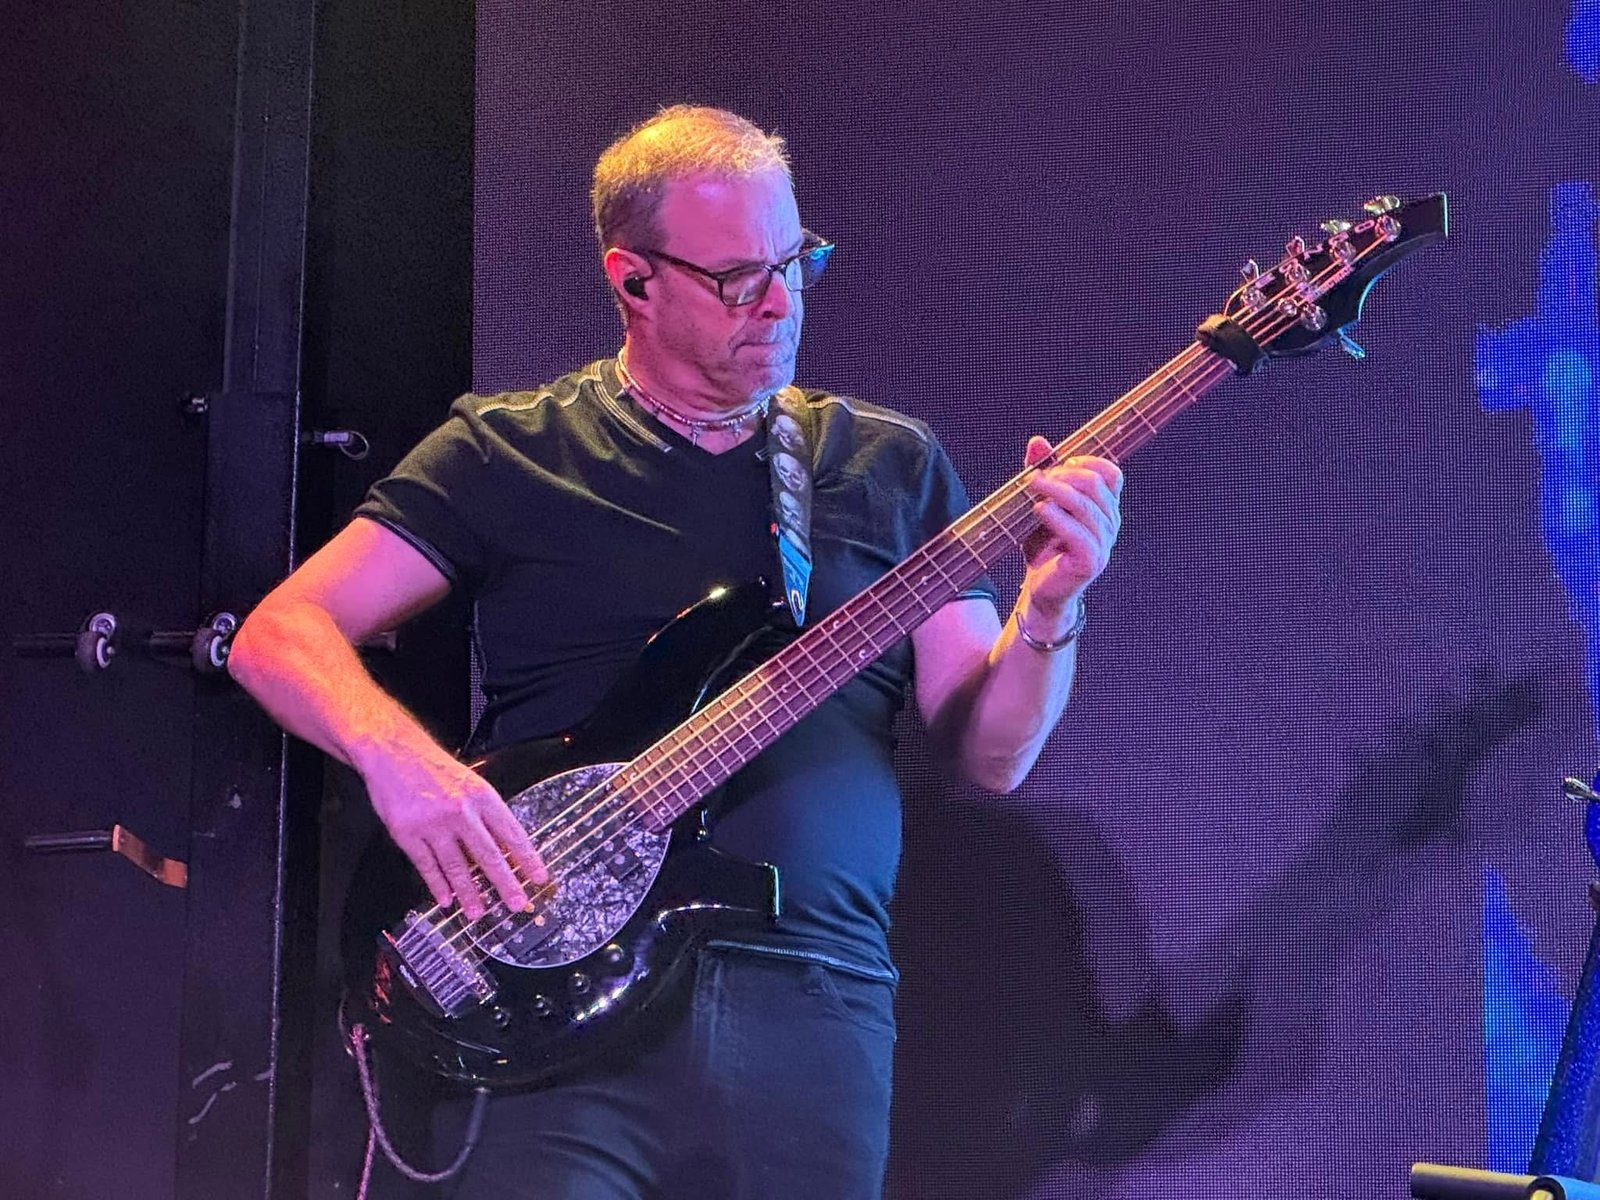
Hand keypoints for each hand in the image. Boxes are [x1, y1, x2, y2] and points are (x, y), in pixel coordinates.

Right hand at [362, 749, 549, 921]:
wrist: (394, 753)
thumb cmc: (433, 768)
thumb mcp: (470, 783)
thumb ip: (486, 813)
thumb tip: (507, 845)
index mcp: (481, 797)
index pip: (512, 833)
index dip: (528, 858)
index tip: (539, 877)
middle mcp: (461, 811)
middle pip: (488, 854)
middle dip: (505, 883)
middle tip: (517, 904)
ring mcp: (434, 824)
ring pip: (457, 866)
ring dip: (469, 893)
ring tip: (478, 912)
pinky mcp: (408, 834)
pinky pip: (427, 865)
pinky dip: (437, 884)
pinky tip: (445, 899)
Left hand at [1017, 436, 1122, 629]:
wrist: (1042, 590)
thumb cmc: (1044, 547)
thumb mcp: (1042, 505)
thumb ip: (1043, 473)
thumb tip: (1037, 441)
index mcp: (1106, 508)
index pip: (1111, 474)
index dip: (1087, 461)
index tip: (1060, 463)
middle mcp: (1111, 524)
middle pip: (1095, 485)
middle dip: (1063, 475)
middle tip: (1035, 477)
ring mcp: (1104, 543)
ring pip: (1085, 505)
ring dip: (1055, 490)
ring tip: (1031, 486)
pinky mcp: (1091, 562)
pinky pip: (1077, 533)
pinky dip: (1056, 517)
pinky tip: (1038, 509)